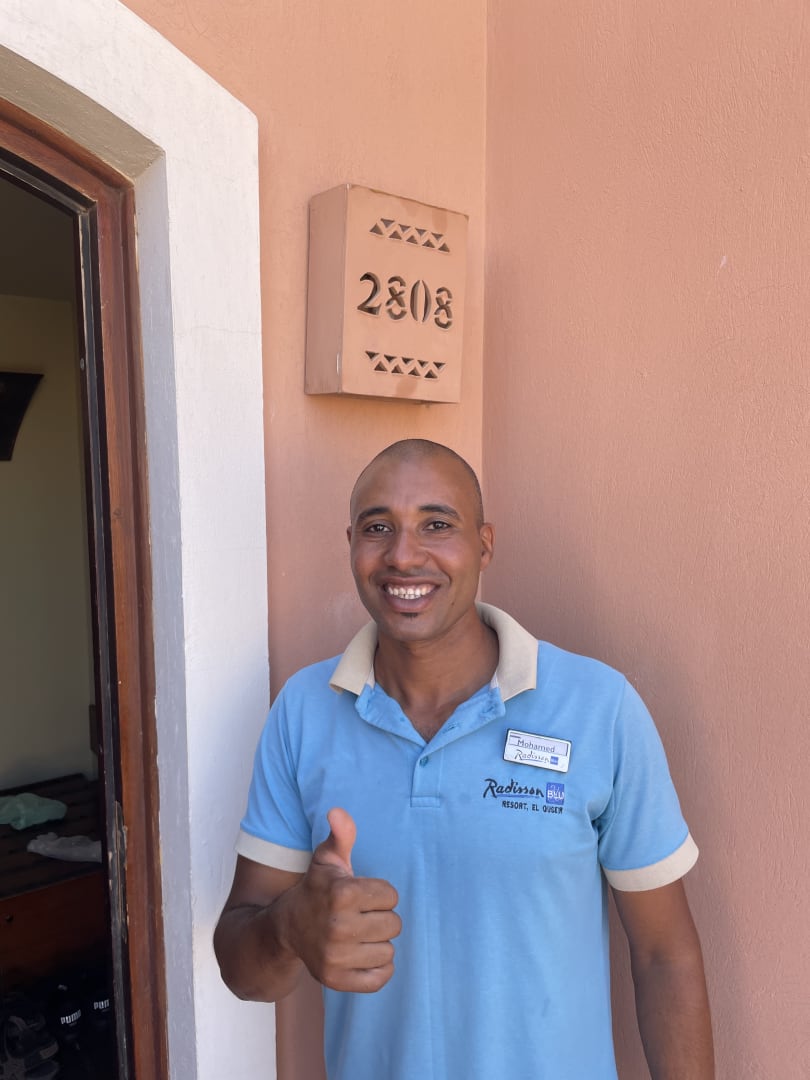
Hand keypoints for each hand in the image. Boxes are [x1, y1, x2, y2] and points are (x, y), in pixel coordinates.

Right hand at [282, 807, 400, 992]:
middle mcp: (339, 927)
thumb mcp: (327, 858)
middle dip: (380, 917)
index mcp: (342, 893)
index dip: (379, 893)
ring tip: (358, 934)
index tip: (361, 894)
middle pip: (394, 924)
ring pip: (389, 951)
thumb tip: (337, 811)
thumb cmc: (316, 889)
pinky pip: (380, 979)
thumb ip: (341, 834)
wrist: (286, 928)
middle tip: (360, 915)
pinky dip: (378, 969)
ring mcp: (336, 957)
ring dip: (378, 942)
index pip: (391, 895)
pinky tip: (362, 955)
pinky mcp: (337, 981)